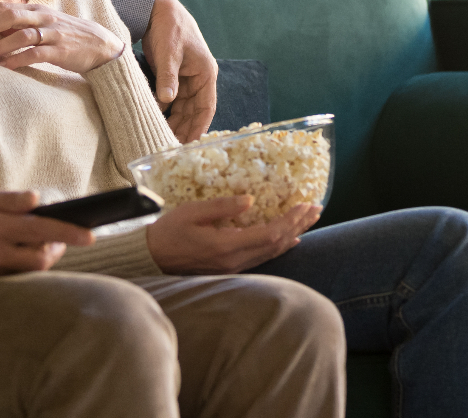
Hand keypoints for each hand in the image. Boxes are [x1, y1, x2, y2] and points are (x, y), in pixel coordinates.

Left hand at [0, 2, 126, 73]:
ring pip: (21, 35)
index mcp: (36, 10)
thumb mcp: (43, 24)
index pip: (4, 7)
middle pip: (10, 16)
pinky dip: (18, 60)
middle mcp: (42, 18)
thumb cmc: (66, 35)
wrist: (100, 45)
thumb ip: (20, 25)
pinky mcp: (60, 51)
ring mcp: (52, 34)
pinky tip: (5, 67)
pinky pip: (35, 54)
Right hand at [0, 186, 95, 274]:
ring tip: (43, 241)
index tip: (90, 234)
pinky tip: (21, 250)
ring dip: (42, 256)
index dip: (69, 233)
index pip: (41, 230)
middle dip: (59, 248)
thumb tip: (38, 200)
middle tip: (64, 236)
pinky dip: (23, 263)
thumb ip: (8, 200)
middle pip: (40, 258)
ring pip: (28, 269)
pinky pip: (12, 275)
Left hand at [142, 0, 217, 142]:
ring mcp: (186, 78)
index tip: (190, 144)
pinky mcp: (173, 76)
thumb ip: (168, 77)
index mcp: (206, 73)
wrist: (158, 10)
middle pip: (194, 111)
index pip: (207, 107)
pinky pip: (172, 99)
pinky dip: (165, 110)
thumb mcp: (169, 53)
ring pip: (183, 107)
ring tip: (162, 138)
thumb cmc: (169, 27)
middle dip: (184, 128)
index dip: (199, 127)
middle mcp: (199, 78)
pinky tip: (156, 120)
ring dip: (174, 121)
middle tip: (170, 146)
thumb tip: (167, 101)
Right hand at [145, 196, 320, 274]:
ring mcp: (234, 267)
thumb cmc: (169, 231)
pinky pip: (262, 257)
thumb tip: (251, 199)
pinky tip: (289, 239)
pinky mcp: (230, 267)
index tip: (305, 204)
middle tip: (316, 208)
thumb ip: (222, 207)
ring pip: (272, 252)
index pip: (269, 235)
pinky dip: (279, 245)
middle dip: (298, 225)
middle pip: (276, 245)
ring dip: (292, 234)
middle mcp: (235, 261)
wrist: (152, 257)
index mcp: (226, 246)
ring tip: (307, 219)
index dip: (290, 220)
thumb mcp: (192, 212)